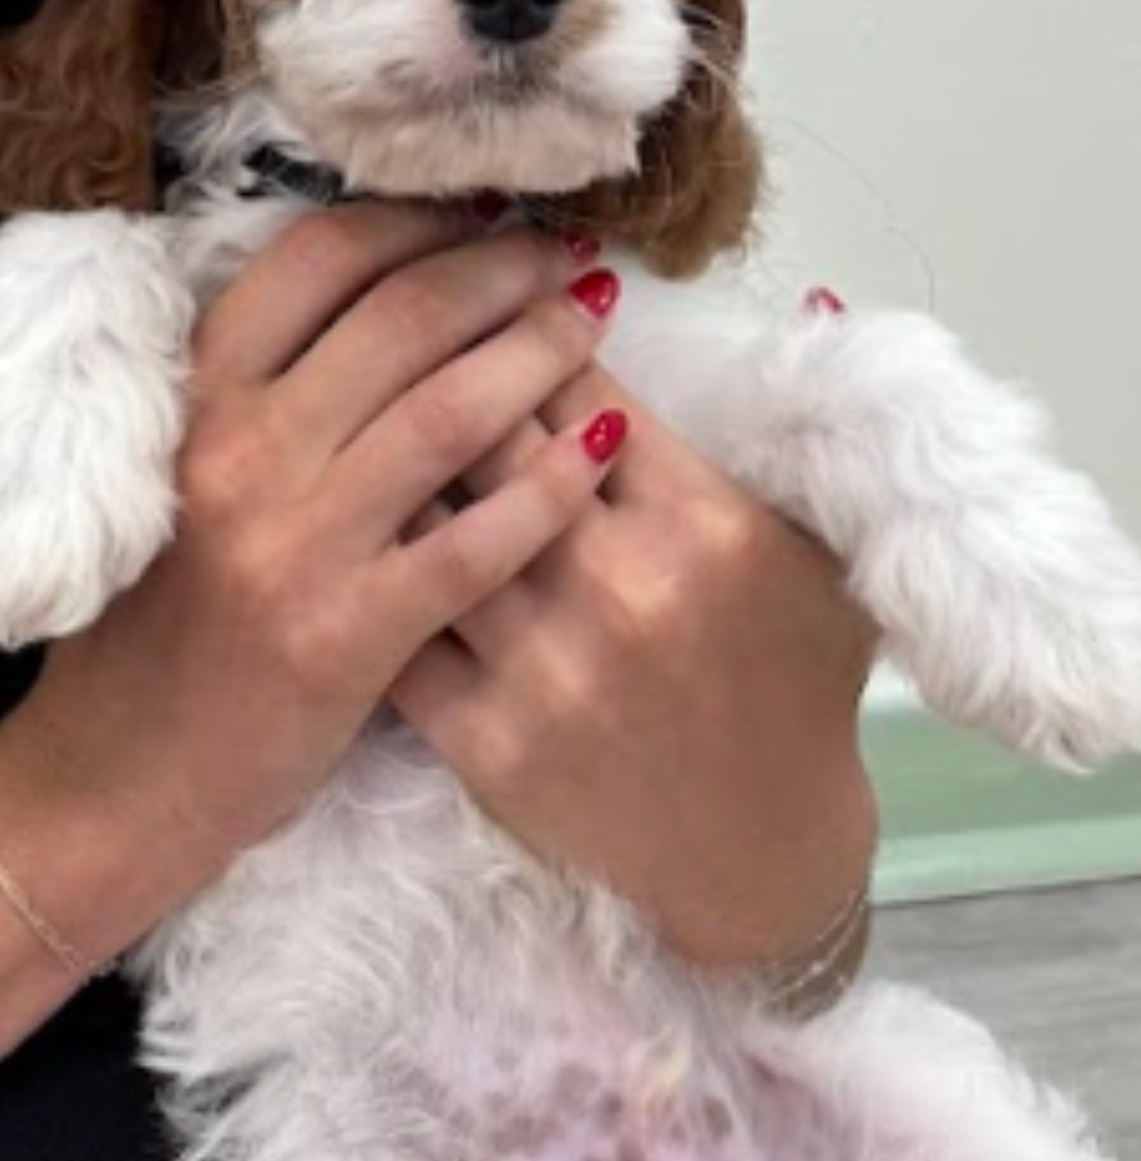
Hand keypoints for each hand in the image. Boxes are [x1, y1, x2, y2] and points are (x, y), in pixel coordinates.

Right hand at [0, 203, 625, 942]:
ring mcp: (296, 543)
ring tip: (591, 326)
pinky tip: (601, 451)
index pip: (314, 263)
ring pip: (450, 412)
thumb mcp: (172, 480)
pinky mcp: (349, 635)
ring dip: (540, 353)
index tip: (478, 215)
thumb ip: (254, 398)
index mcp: (194, 403)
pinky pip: (478, 542)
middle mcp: (240, 454)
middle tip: (564, 257)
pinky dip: (550, 487)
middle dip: (501, 270)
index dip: (412, 223)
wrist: (114, 775)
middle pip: (401, 318)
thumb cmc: (154, 627)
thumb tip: (374, 308)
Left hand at [391, 360, 882, 970]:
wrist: (759, 856)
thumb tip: (804, 306)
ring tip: (355, 421)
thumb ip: (791, 438)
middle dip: (438, 372)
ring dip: (387, 462)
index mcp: (701, 523)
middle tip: (398, 342)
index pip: (576, 384)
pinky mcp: (484, 738)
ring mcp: (543, 666)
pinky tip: (344, 531)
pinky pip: (399, 623)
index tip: (486, 305)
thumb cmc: (790, 687)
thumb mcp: (816, 556)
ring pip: (426, 519)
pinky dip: (367, 570)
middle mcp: (619, 586)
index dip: (519, 331)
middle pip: (484, 431)